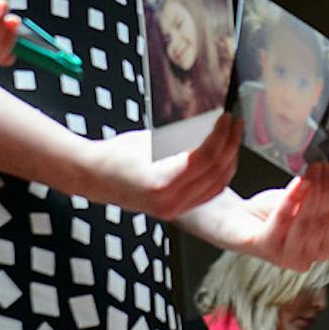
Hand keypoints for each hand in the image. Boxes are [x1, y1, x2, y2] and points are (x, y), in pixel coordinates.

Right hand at [78, 110, 241, 216]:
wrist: (94, 178)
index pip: (205, 157)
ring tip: (232, 138)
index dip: (221, 136)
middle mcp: (169, 201)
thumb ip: (183, 139)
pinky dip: (218, 176)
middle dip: (230, 145)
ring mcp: (172, 209)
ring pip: (215, 186)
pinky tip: (223, 159)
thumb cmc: (117, 154)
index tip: (225, 119)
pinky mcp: (174, 210)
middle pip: (214, 172)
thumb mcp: (152, 139)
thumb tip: (211, 126)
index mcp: (162, 181)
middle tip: (234, 124)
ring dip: (228, 160)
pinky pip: (206, 194)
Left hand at [212, 159, 328, 270]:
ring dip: (311, 193)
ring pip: (304, 223)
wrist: (238, 222)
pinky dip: (291, 200)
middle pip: (322, 221)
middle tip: (323, 168)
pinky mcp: (266, 248)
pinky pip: (281, 221)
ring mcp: (286, 257)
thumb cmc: (271, 216)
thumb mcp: (302, 204)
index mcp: (321, 249)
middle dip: (325, 190)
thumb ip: (319, 197)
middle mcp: (307, 258)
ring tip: (311, 173)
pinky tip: (297, 184)